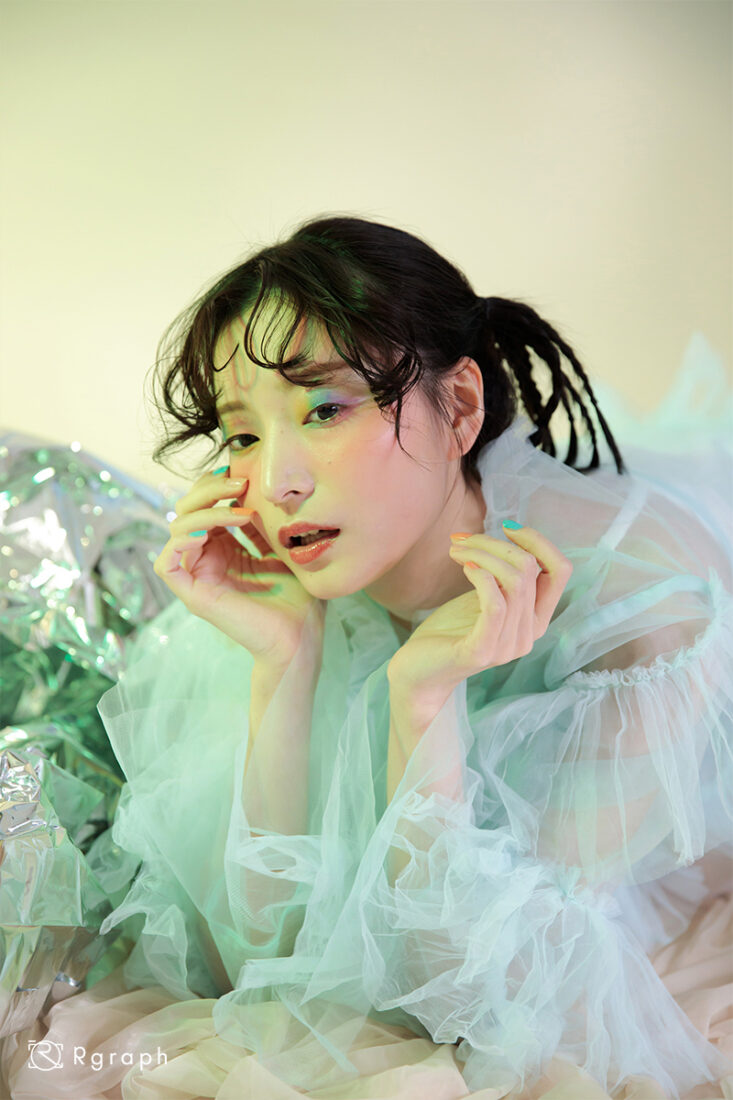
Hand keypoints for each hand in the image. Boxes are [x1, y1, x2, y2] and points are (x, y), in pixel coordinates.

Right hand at [153, 469, 324, 665]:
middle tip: (240, 485)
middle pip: (186, 510)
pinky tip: (208, 533)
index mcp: (226, 549)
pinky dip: (181, 541)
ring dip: (204, 512)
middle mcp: (208, 560)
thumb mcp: (282, 548)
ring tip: (240, 511)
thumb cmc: (298, 599)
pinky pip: (167, 563)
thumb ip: (264, 523)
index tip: (244, 475)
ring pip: (177, 529)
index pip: (205, 506)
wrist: (300, 637)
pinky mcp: (193, 596)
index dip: (216, 486)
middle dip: (209, 490)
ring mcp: (199, 577)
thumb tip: (253, 489)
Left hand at [387, 525, 572, 702]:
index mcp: (535, 619)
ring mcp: (508, 646)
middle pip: (529, 569)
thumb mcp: (484, 597)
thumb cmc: (450, 632)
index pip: (560, 571)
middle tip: (462, 539)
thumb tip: (509, 535)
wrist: (420, 674)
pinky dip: (481, 577)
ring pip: (514, 582)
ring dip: (482, 555)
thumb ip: (504, 576)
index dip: (539, 542)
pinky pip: (496, 604)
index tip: (506, 527)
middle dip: (494, 543)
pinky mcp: (483, 651)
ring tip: (456, 550)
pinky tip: (463, 567)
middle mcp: (529, 634)